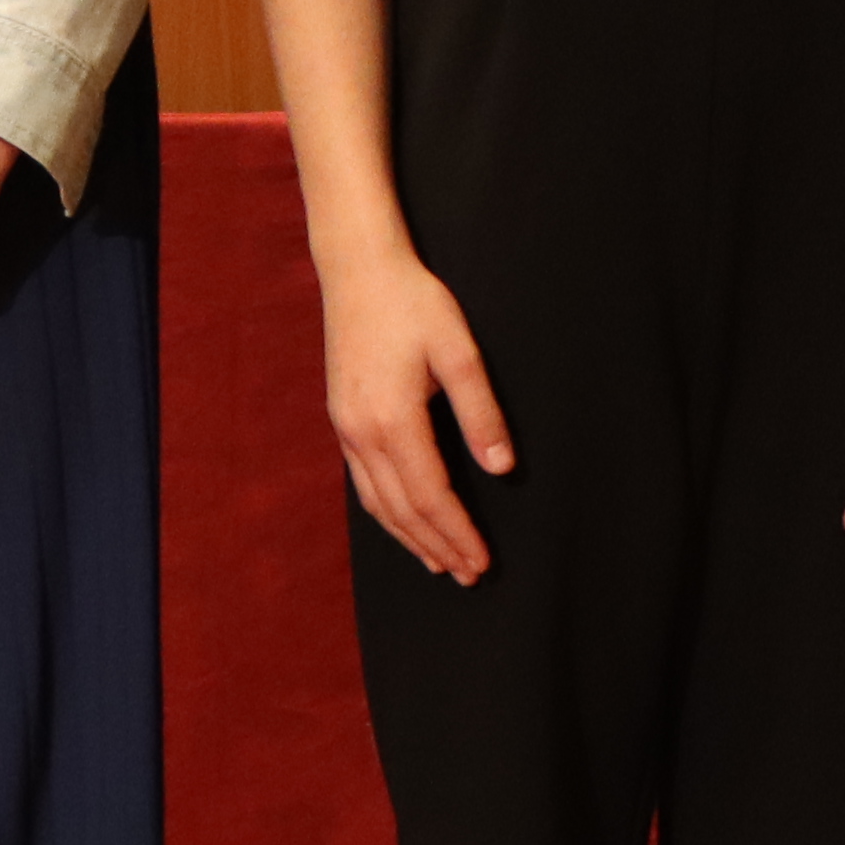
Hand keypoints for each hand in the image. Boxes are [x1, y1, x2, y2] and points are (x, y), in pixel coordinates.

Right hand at [324, 247, 513, 583]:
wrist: (357, 270)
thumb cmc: (413, 303)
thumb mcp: (459, 352)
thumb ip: (481, 412)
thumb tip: (502, 468)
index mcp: (393, 420)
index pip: (431, 495)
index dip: (459, 532)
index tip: (482, 561)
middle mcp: (362, 433)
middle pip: (402, 509)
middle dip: (438, 546)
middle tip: (470, 574)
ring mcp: (346, 428)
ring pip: (377, 502)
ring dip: (410, 538)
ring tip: (439, 563)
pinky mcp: (342, 419)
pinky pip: (363, 482)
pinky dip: (386, 512)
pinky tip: (402, 520)